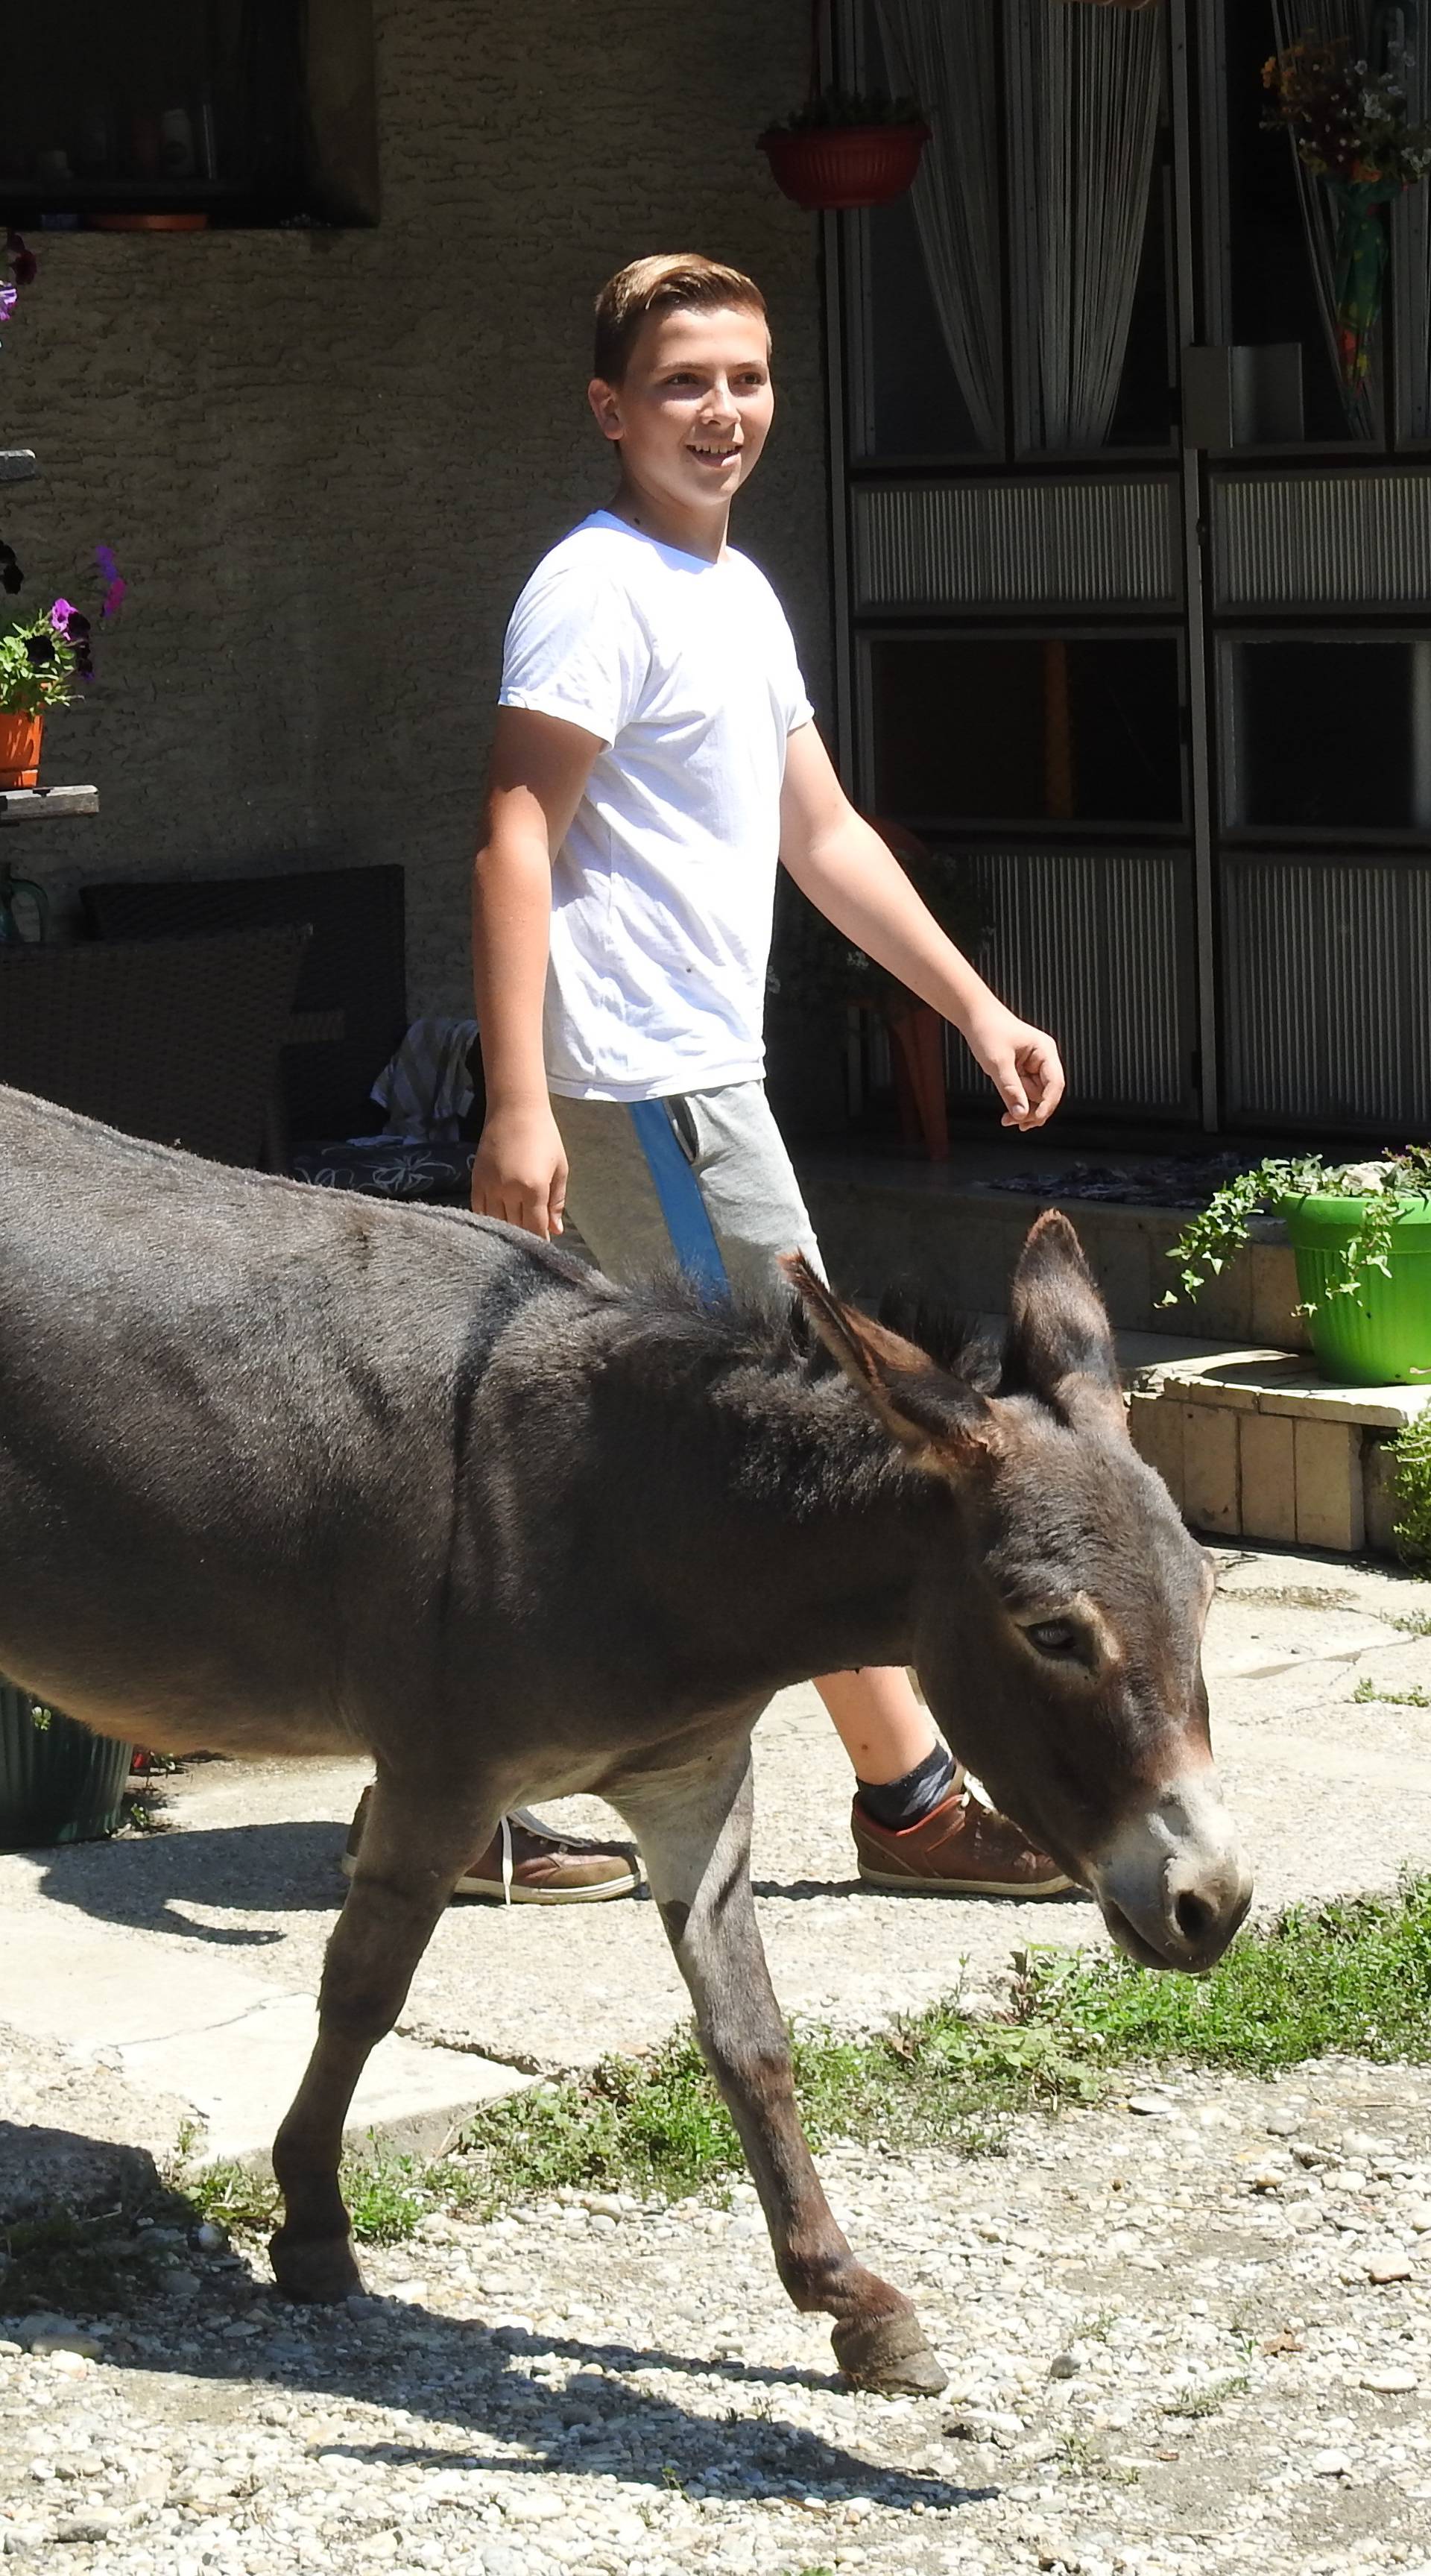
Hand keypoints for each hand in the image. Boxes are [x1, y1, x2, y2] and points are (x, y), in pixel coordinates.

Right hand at [470, 1104, 567, 1237]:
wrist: (515, 1111)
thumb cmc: (544, 1138)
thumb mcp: (559, 1169)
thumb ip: (557, 1202)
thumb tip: (556, 1231)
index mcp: (534, 1189)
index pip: (535, 1228)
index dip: (540, 1242)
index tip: (544, 1251)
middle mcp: (509, 1191)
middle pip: (516, 1228)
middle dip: (525, 1239)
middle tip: (531, 1247)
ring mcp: (490, 1186)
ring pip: (497, 1222)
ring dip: (507, 1231)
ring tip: (515, 1238)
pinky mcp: (476, 1181)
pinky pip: (479, 1210)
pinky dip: (489, 1220)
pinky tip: (497, 1224)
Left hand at [961, 1001, 1065, 1130]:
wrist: (973, 1016)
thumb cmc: (987, 1029)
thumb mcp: (998, 1062)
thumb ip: (1011, 1090)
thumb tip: (1022, 1114)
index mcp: (1045, 1050)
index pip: (1055, 1083)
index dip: (1048, 1104)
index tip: (1035, 1120)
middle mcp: (1043, 1058)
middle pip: (1047, 1093)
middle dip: (1033, 1110)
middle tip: (1016, 1123)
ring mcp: (1033, 1065)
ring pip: (1035, 1096)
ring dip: (1023, 1109)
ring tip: (1007, 1119)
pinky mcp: (1022, 1071)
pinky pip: (1024, 1092)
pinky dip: (1017, 1103)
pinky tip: (1008, 1113)